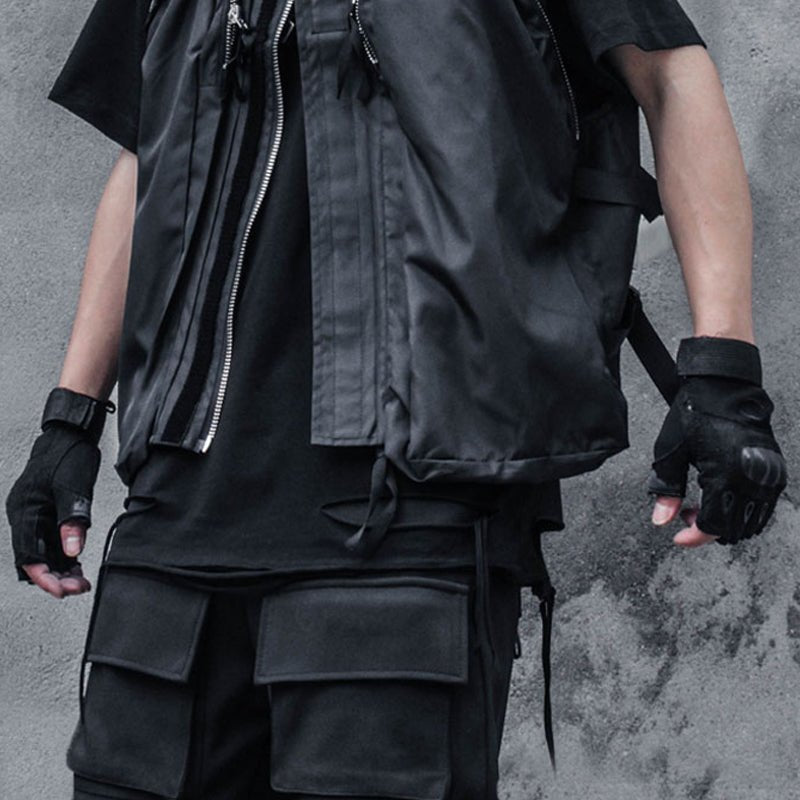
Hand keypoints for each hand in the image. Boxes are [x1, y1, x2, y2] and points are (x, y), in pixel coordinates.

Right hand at [6, 423, 99, 597]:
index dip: (45, 577)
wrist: (69, 433)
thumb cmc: (69, 456)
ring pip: (42, 553)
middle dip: (55, 577)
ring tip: (81, 582)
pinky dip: (63, 556)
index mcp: (25, 511)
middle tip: (79, 588)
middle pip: (34, 558)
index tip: (62, 592)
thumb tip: (73, 551)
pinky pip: (49, 542)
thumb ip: (73, 519)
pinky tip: (77, 566)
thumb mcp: (74, 488)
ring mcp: (33, 516)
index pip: (29, 555)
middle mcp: (24, 516)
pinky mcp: (45, 514)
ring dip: (60, 569)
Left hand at [648, 337, 786, 546]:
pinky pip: (765, 506)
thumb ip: (667, 490)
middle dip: (707, 529)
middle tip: (687, 512)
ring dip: (727, 522)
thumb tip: (661, 521)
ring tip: (703, 503)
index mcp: (724, 477)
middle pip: (734, 530)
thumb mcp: (671, 453)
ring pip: (752, 522)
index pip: (713, 527)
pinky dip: (744, 511)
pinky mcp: (776, 469)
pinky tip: (723, 496)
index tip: (678, 537)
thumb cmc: (694, 414)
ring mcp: (768, 475)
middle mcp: (751, 479)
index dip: (693, 538)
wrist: (724, 385)